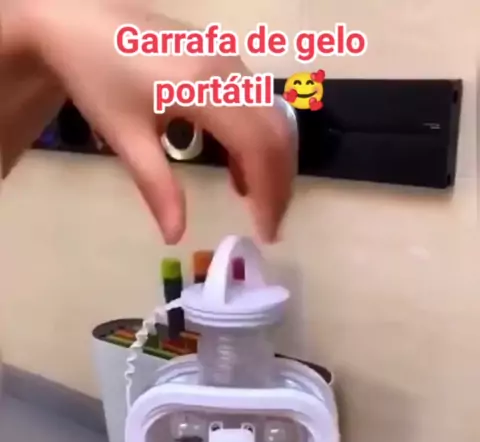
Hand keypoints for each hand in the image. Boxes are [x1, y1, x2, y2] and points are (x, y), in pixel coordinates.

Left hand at [16, 0, 295, 242]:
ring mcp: (229, 60)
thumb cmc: (97, 76)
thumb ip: (157, 188)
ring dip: (272, 164)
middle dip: (279, 183)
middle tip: (270, 226)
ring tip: (258, 205)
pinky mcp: (222, 60)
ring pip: (273, 118)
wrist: (76, 20)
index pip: (258, 147)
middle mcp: (229, 69)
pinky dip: (258, 143)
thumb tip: (175, 236)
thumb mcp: (125, 138)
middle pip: (276, 133)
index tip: (265, 233)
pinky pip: (257, 106)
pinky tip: (240, 174)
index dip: (269, 193)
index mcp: (206, 87)